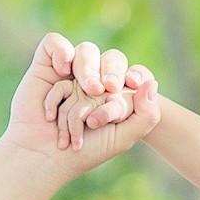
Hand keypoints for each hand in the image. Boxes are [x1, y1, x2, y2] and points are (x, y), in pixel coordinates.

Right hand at [43, 39, 158, 151]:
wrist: (45, 156)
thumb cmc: (84, 152)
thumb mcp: (123, 138)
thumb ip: (147, 116)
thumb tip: (153, 83)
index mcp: (115, 97)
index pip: (132, 73)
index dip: (136, 74)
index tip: (131, 83)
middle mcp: (94, 82)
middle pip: (112, 58)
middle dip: (112, 72)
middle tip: (104, 89)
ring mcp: (70, 73)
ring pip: (86, 51)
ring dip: (87, 69)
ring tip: (85, 91)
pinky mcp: (46, 67)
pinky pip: (54, 43)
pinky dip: (60, 51)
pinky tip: (63, 69)